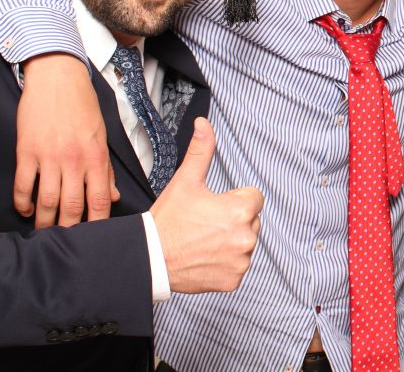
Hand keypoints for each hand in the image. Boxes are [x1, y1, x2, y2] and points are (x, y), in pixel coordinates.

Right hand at [16, 53, 117, 227]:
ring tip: (44, 231)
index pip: (99, 199)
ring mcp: (48, 156)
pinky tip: (25, 210)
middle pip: (72, 205)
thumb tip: (113, 197)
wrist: (58, 78)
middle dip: (70, 228)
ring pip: (46, 200)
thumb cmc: (83, 106)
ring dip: (44, 221)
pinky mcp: (26, 151)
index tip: (94, 238)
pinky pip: (23, 184)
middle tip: (67, 241)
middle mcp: (73, 159)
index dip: (97, 223)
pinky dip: (23, 202)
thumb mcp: (102, 136)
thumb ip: (106, 169)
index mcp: (96, 157)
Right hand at [151, 118, 263, 292]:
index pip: (253, 198)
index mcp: (241, 210)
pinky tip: (205, 257)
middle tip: (204, 223)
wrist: (150, 257)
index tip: (213, 205)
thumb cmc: (168, 219)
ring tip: (203, 240)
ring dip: (230, 240)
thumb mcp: (186, 180)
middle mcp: (246, 237)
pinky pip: (237, 265)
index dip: (232, 199)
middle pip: (250, 220)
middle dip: (233, 219)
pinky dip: (225, 262)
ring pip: (244, 243)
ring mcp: (240, 261)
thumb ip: (201, 150)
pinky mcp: (233, 280)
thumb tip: (204, 124)